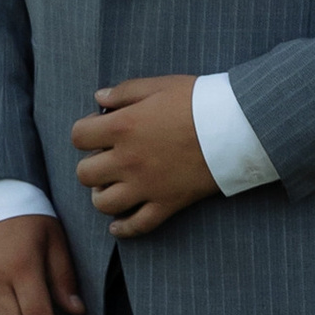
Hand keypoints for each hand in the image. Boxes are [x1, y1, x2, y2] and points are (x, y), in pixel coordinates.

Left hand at [71, 76, 218, 240]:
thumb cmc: (198, 101)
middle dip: (91, 164)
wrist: (235, 126)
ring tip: (112, 186)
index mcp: (122, 127)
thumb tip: (98, 98)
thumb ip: (124, 92)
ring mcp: (146, 185)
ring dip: (103, 195)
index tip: (99, 129)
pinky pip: (138, 226)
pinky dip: (124, 228)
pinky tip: (118, 224)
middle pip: (85, 174)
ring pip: (104, 204)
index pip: (78, 136)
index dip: (85, 132)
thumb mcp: (159, 86)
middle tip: (107, 158)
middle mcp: (128, 160)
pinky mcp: (167, 203)